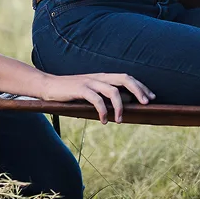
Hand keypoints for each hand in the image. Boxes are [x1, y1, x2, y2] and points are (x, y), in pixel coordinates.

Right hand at [40, 73, 154, 124]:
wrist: (48, 86)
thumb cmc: (70, 91)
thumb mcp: (89, 91)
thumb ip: (103, 95)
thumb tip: (119, 105)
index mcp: (102, 77)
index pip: (126, 77)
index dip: (140, 86)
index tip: (151, 97)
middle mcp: (99, 77)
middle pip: (125, 79)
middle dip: (138, 90)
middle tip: (146, 103)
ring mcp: (90, 82)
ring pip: (113, 91)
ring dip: (120, 106)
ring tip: (120, 120)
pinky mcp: (81, 89)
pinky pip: (97, 99)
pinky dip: (103, 111)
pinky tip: (104, 121)